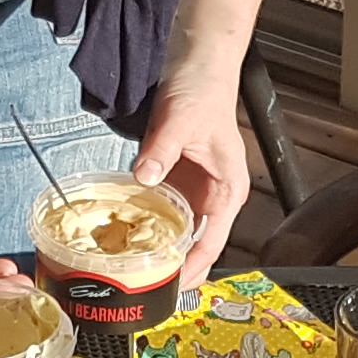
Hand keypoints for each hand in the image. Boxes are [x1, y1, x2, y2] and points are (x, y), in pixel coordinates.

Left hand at [132, 69, 250, 282]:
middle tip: (148, 292)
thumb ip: (162, 151)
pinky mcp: (177, 180)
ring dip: (161, 251)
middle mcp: (214, 195)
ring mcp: (195, 189)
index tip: (173, 288)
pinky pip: (164, 212)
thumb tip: (144, 177)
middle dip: (176, 269)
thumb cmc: (203, 91)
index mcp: (227, 189)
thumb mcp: (180, 121)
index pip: (213, 242)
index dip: (193, 268)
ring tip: (137, 276)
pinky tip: (129, 240)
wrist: (198, 65)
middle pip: (197, 245)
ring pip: (179, 232)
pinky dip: (149, 227)